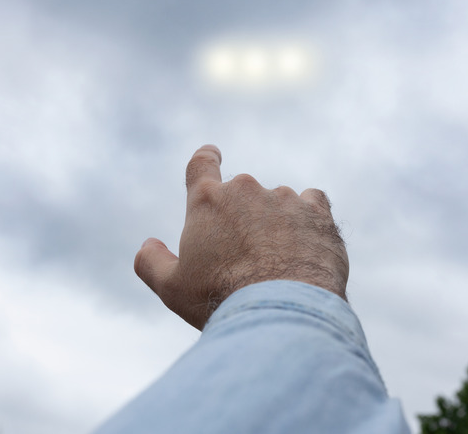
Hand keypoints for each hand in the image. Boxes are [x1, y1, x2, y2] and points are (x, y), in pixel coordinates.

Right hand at [134, 145, 348, 329]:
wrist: (280, 313)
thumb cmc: (219, 300)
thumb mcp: (172, 288)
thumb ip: (151, 262)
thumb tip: (147, 245)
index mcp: (207, 200)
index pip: (201, 164)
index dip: (205, 158)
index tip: (211, 154)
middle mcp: (246, 190)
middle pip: (241, 193)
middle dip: (242, 217)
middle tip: (244, 259)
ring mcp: (285, 198)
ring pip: (277, 201)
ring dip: (276, 221)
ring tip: (278, 264)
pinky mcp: (319, 213)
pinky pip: (313, 203)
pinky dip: (308, 219)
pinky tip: (306, 245)